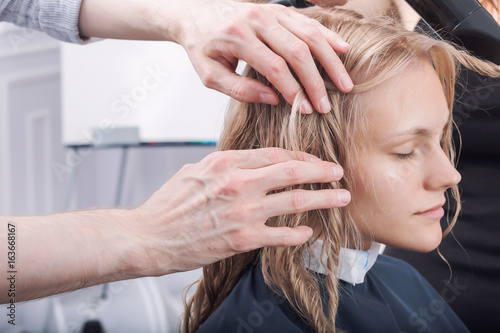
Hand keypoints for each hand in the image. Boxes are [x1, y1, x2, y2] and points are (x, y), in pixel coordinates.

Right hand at [131, 148, 349, 274]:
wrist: (149, 236)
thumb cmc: (169, 203)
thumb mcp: (195, 171)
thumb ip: (225, 165)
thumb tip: (249, 164)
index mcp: (225, 162)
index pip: (274, 153)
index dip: (300, 155)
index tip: (314, 159)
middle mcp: (238, 183)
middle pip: (292, 172)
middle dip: (321, 171)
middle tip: (339, 172)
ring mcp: (242, 212)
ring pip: (294, 202)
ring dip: (323, 199)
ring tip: (341, 198)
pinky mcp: (242, 239)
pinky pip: (280, 235)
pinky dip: (298, 234)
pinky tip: (309, 232)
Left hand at [171, 0, 352, 113]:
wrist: (196, 13)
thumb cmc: (203, 47)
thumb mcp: (209, 75)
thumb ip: (239, 89)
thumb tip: (273, 99)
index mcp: (237, 37)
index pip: (274, 67)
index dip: (293, 90)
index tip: (305, 110)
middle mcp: (257, 20)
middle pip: (297, 51)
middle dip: (315, 81)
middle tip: (327, 106)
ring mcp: (270, 11)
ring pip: (308, 34)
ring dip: (330, 61)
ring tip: (345, 83)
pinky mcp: (278, 9)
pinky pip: (308, 21)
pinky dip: (327, 36)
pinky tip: (343, 50)